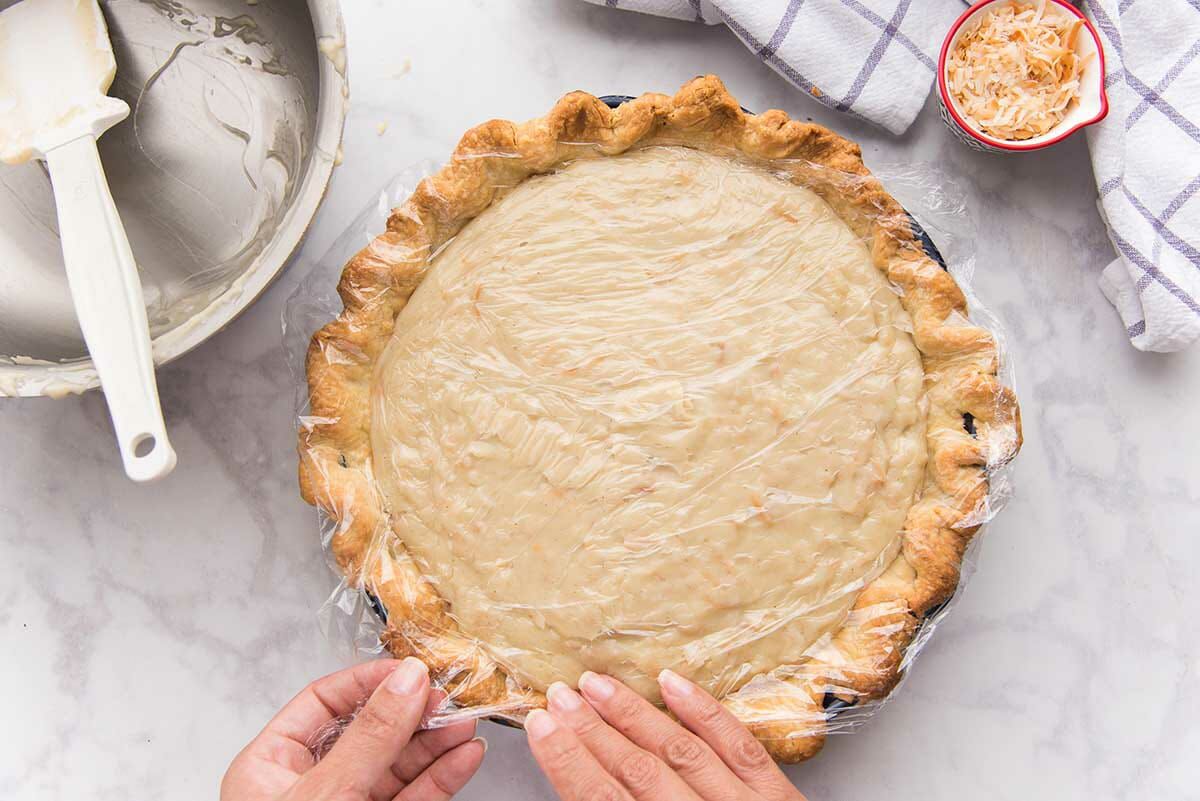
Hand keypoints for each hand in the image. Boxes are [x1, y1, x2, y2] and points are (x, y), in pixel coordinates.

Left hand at [222, 658, 485, 800]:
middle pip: (368, 732)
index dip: (369, 681)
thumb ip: (370, 738)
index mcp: (270, 767)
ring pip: (396, 766)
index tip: (410, 670)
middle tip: (448, 697)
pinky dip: (440, 778)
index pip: (323, 703)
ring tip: (465, 725)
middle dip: (413, 713)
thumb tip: (404, 681)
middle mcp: (307, 787)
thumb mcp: (328, 795)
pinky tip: (462, 759)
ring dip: (435, 744)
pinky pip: (412, 798)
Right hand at [525, 670, 806, 800]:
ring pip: (680, 750)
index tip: (541, 726)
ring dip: (633, 714)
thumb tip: (575, 787)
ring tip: (598, 684)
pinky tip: (671, 683)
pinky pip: (738, 745)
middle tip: (560, 696)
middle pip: (637, 771)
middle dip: (591, 730)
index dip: (567, 761)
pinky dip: (703, 711)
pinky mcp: (777, 797)